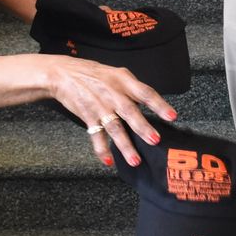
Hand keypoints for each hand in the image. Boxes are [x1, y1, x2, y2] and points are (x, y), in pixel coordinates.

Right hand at [47, 56, 176, 167]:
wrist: (63, 74)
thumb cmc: (94, 75)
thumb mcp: (117, 74)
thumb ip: (134, 88)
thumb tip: (153, 103)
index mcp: (123, 81)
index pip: (145, 93)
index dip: (159, 104)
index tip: (172, 116)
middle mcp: (112, 93)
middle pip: (129, 111)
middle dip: (142, 127)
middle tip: (155, 140)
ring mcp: (99, 106)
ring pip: (114, 128)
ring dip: (125, 146)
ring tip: (135, 161)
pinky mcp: (87, 116)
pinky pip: (96, 136)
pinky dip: (101, 150)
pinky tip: (108, 161)